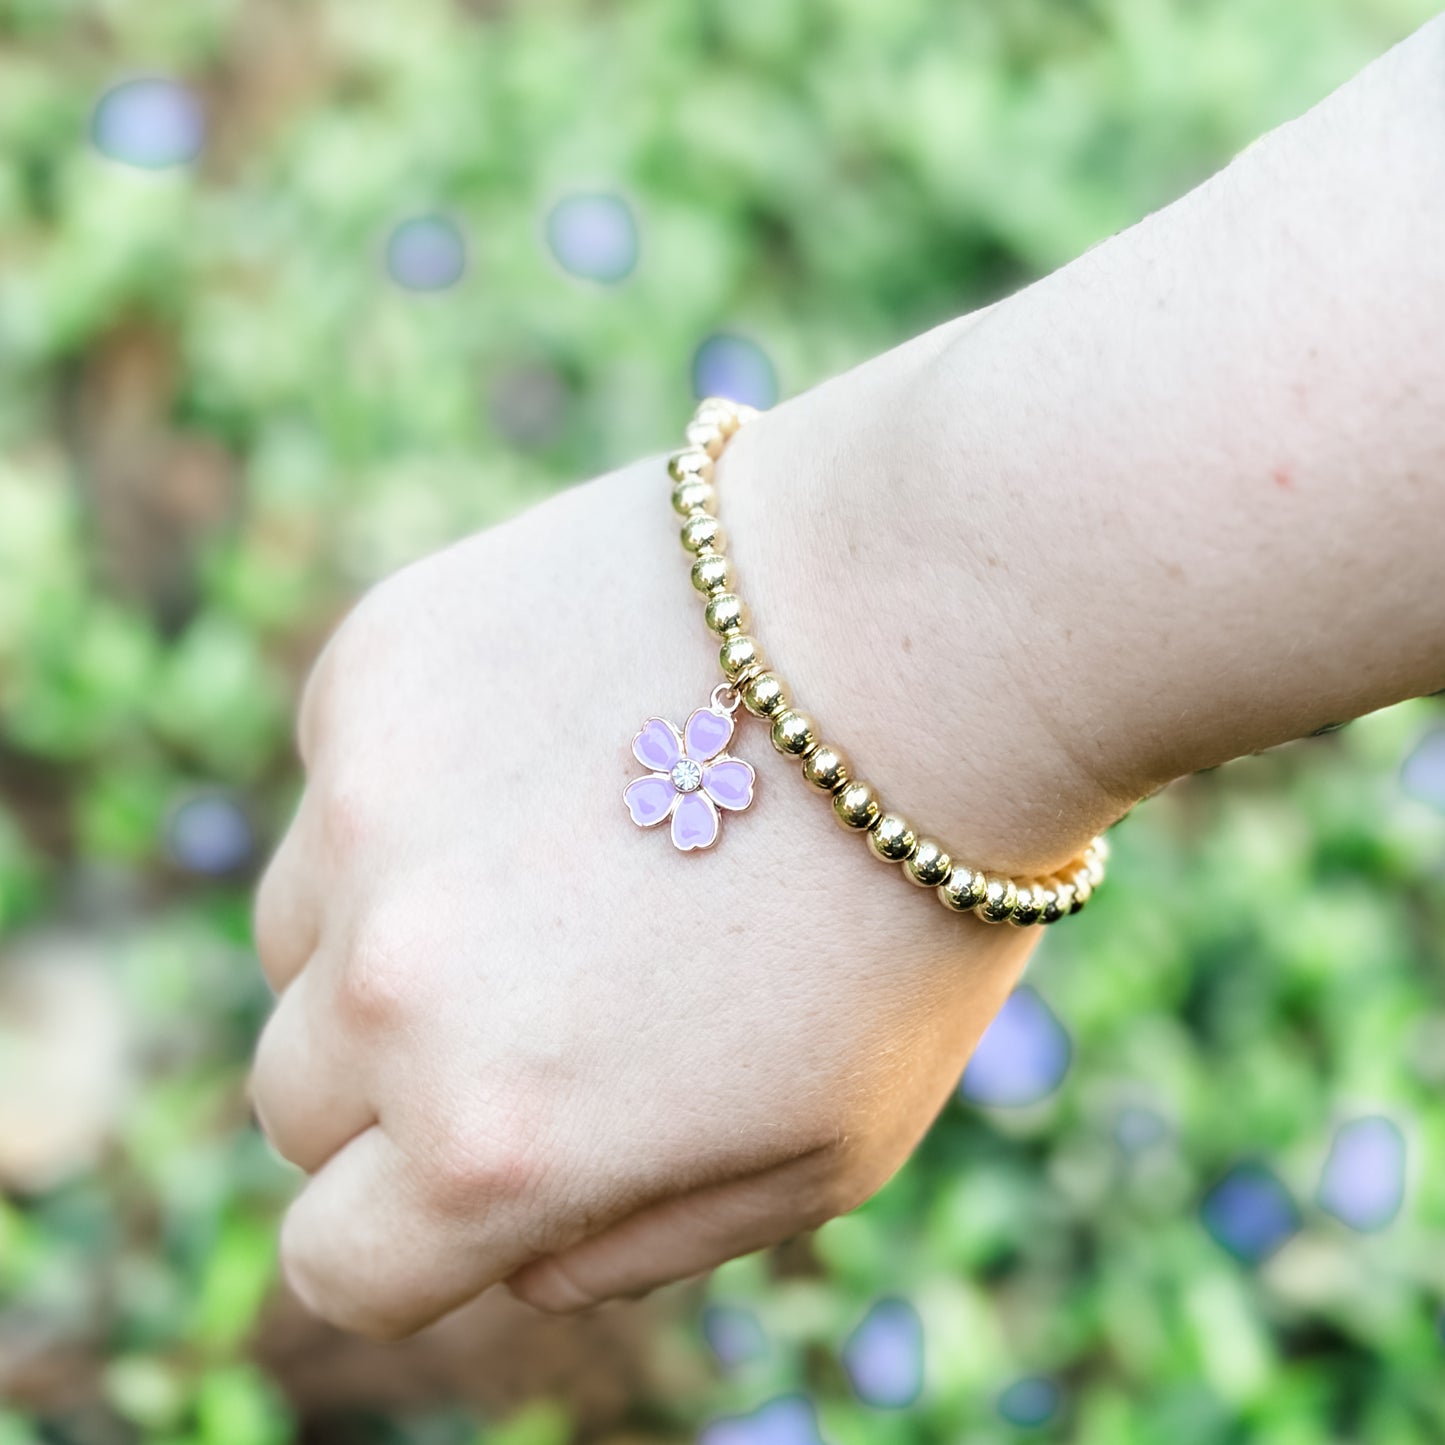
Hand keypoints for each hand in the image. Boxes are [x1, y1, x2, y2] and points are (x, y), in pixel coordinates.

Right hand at [249, 442, 1067, 1337]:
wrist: (923, 629)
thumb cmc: (909, 908)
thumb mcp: (827, 1152)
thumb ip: (638, 1240)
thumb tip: (513, 1250)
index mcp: (496, 1150)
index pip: (340, 1264)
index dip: (405, 1240)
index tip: (463, 1181)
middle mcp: (391, 991)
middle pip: (297, 1098)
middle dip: (395, 1084)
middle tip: (540, 997)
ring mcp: (364, 814)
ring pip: (300, 934)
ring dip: (389, 927)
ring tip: (559, 853)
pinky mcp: (374, 665)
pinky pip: (345, 777)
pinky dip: (424, 781)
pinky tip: (566, 732)